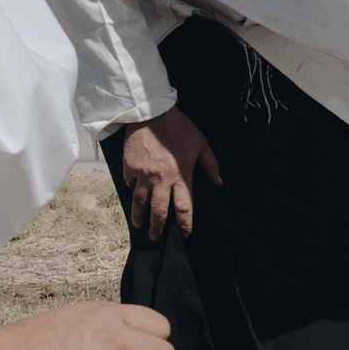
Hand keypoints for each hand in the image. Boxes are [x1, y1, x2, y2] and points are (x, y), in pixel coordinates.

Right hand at [120, 107, 221, 240]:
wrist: (151, 112)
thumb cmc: (179, 127)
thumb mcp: (200, 143)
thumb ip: (210, 165)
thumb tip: (219, 183)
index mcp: (180, 175)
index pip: (184, 206)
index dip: (185, 223)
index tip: (185, 234)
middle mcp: (161, 179)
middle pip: (159, 211)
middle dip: (158, 227)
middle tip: (156, 238)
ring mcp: (143, 174)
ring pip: (140, 202)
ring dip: (139, 216)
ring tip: (139, 225)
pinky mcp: (129, 167)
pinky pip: (130, 183)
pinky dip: (131, 190)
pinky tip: (132, 195)